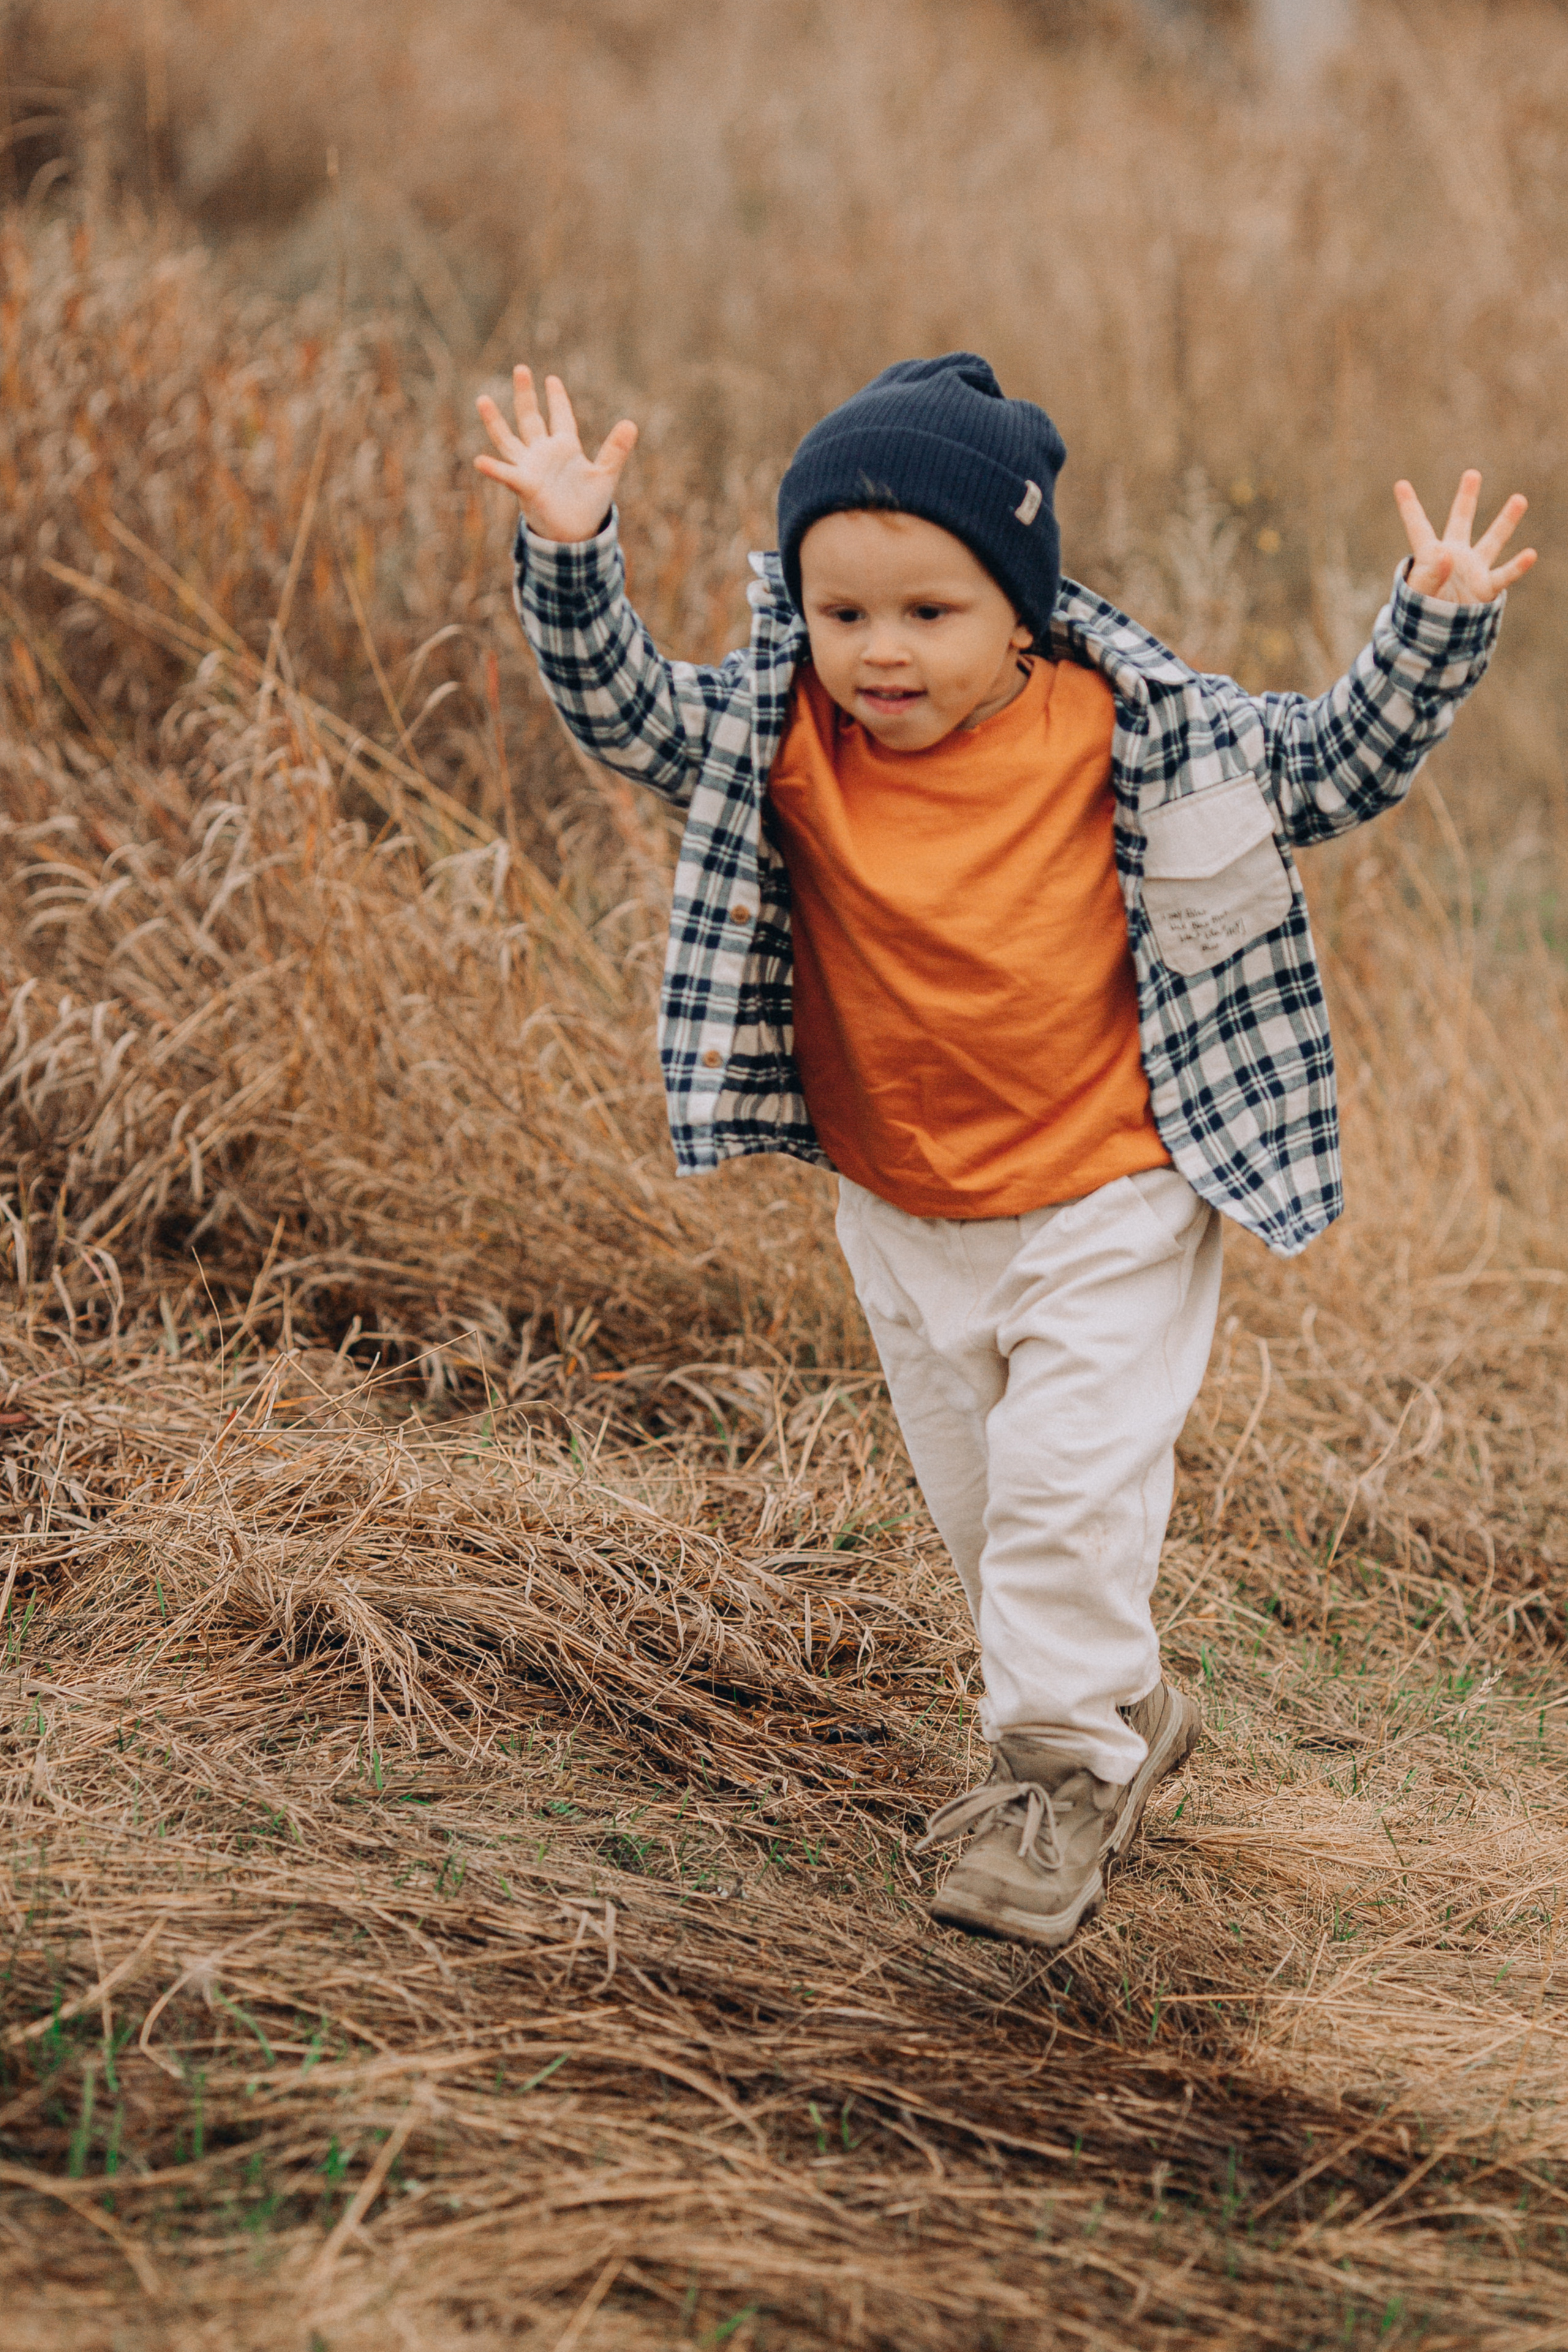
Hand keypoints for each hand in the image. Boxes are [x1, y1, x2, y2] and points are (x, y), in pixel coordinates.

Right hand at [474, 365, 637, 543]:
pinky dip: (494, 469)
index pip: (561, 416)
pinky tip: (480, 461)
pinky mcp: (525, 486)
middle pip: (531, 418)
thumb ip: (616, 450)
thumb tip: (631, 423)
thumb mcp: (605, 474)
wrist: (577, 534)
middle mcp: (544, 453)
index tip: (551, 379)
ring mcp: (531, 468)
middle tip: (521, 368)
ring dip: (495, 421)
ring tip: (482, 399)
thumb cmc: (588, 505)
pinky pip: (507, 475)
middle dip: (526, 394)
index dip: (557, 398)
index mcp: (565, 447)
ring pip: (509, 439)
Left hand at [1394, 470, 1535, 604]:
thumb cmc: (1421, 615)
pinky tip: (1530, 554)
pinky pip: (1504, 575)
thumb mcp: (1420, 594)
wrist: (1437, 638)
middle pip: (1460, 522)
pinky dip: (1517, 567)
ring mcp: (1472, 570)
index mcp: (1430, 556)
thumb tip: (1445, 553)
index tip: (1400, 485)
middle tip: (1472, 474)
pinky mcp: (1485, 588)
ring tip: (1519, 499)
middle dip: (1466, 499)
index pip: (1419, 528)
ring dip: (1505, 521)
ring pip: (1492, 541)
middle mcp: (1454, 556)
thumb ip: (1430, 574)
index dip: (1410, 508)